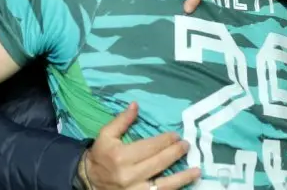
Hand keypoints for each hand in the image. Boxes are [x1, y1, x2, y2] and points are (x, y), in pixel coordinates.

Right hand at [80, 103, 199, 189]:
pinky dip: (174, 189)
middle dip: (175, 153)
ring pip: (164, 185)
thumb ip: (122, 120)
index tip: (176, 136)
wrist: (90, 179)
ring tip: (196, 170)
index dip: (164, 141)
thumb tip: (136, 105)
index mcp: (121, 156)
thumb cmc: (101, 155)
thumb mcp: (106, 134)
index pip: (149, 147)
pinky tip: (185, 184)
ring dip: (182, 177)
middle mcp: (129, 175)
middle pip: (158, 163)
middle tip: (186, 146)